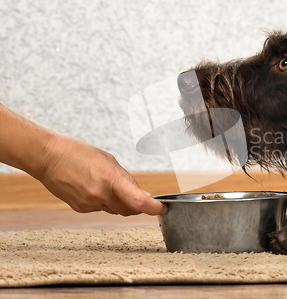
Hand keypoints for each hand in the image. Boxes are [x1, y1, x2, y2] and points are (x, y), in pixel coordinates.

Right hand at [37, 134, 166, 215]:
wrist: (47, 158)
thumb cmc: (78, 153)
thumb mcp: (109, 160)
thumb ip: (126, 179)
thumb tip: (142, 194)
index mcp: (110, 179)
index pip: (139, 201)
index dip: (154, 208)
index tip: (161, 208)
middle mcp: (100, 195)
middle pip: (129, 210)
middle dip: (139, 206)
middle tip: (143, 198)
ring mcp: (89, 203)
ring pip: (115, 210)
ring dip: (122, 203)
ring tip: (112, 185)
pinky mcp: (80, 208)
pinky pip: (101, 209)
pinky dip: (106, 202)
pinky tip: (96, 188)